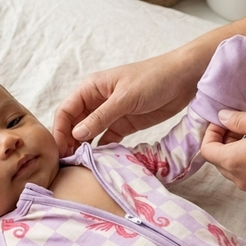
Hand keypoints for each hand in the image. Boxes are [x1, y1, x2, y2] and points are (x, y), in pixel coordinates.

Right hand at [52, 50, 199, 156]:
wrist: (185, 79)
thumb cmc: (154, 79)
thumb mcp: (125, 98)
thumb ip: (101, 117)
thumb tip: (76, 135)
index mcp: (92, 88)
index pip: (66, 110)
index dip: (60, 130)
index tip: (60, 150)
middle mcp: (97, 101)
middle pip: (74, 124)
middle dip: (69, 142)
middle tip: (69, 163)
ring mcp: (110, 114)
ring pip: (89, 134)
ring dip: (84, 148)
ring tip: (81, 166)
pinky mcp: (124, 125)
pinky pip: (107, 140)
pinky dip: (102, 150)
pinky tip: (100, 162)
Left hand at [201, 109, 245, 197]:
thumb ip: (238, 120)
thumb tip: (222, 118)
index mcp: (233, 161)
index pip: (207, 150)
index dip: (211, 133)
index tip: (224, 122)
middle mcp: (239, 179)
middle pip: (219, 161)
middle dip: (224, 141)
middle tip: (241, 126)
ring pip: (235, 169)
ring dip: (237, 152)